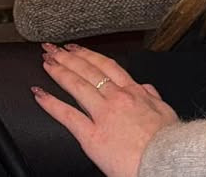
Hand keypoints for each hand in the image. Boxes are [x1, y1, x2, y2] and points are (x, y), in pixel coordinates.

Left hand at [33, 43, 176, 176]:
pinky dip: (51, 103)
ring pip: (77, 86)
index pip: (107, 67)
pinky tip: (40, 94)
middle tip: (53, 48)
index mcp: (134, 92)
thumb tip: (145, 88)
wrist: (165, 159)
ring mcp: (103, 115)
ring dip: (60, 71)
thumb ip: (152, 97)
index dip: (89, 55)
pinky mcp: (91, 136)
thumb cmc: (165, 140)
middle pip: (88, 71)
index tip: (77, 48)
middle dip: (69, 57)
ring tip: (46, 62)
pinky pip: (67, 116)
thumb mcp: (165, 111)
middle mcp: (116, 98)